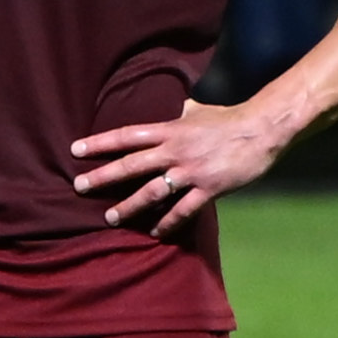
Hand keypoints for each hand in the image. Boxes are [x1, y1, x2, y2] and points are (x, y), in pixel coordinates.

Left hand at [74, 98, 288, 232]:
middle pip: (132, 165)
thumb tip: (169, 104)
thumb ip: (178, 112)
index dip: (100, 142)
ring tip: (109, 217)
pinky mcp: (209, 188)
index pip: (127, 136)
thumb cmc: (229, 119)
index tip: (76, 150)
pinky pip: (183, 210)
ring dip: (129, 205)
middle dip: (103, 176)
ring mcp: (191, 171)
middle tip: (78, 186)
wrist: (261, 130)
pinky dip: (168, 223)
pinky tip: (155, 233)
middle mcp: (175, 151)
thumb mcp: (197, 110)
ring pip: (152, 191)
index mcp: (170, 129)